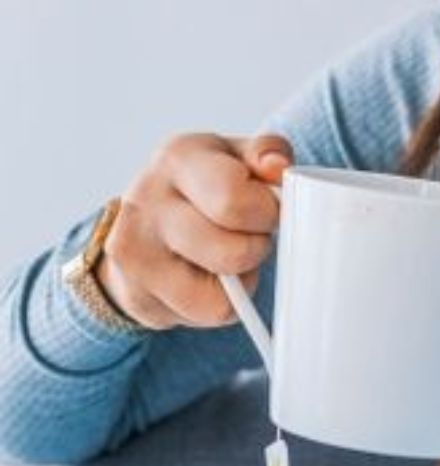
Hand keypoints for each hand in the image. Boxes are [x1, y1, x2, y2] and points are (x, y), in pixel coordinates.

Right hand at [95, 133, 293, 329]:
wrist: (145, 221)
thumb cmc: (206, 185)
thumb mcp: (237, 156)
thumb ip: (267, 152)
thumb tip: (278, 167)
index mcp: (179, 158)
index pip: (234, 199)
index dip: (268, 212)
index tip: (268, 209)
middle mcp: (147, 201)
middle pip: (234, 252)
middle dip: (258, 247)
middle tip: (250, 235)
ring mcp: (134, 251)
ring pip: (221, 295)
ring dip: (242, 280)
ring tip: (228, 256)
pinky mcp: (136, 295)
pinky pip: (207, 313)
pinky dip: (222, 304)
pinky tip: (210, 278)